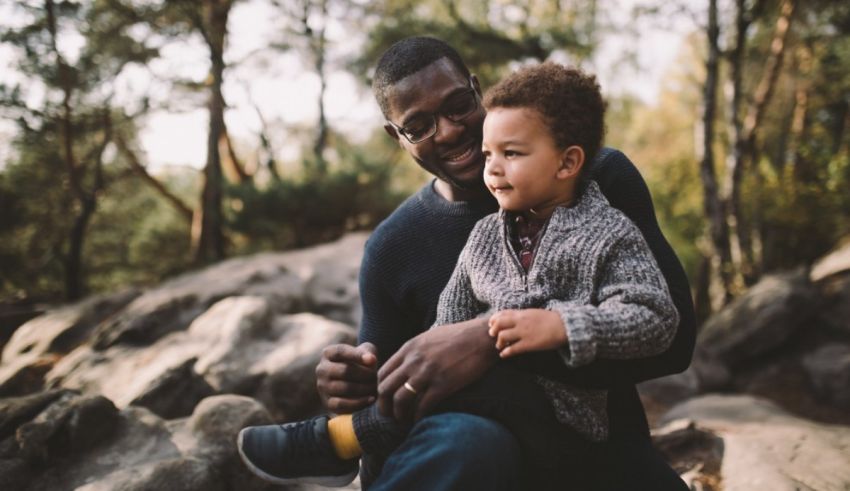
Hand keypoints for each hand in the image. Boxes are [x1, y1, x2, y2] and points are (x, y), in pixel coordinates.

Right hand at [315, 342, 377, 412]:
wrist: (356, 382)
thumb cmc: (361, 363)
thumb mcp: (365, 352)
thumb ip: (368, 352)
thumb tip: (370, 360)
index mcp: (328, 353)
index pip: (340, 352)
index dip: (357, 356)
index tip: (373, 360)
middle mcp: (322, 369)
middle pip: (344, 371)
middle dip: (364, 374)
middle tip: (376, 377)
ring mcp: (323, 387)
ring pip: (344, 388)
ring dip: (363, 388)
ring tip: (375, 387)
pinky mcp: (327, 402)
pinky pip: (342, 404)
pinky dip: (359, 402)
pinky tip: (371, 398)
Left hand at [377, 317, 497, 422]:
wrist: (481, 337)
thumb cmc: (458, 337)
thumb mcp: (429, 337)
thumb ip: (414, 351)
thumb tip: (405, 364)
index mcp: (409, 349)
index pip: (382, 373)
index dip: (379, 390)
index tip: (386, 400)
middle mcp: (414, 361)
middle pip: (385, 388)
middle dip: (384, 406)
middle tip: (390, 416)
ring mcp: (428, 373)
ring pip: (400, 400)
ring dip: (399, 415)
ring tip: (403, 421)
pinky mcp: (443, 384)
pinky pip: (423, 406)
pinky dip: (418, 417)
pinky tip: (420, 420)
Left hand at [488, 309, 566, 357]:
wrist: (564, 326)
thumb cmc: (551, 320)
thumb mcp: (534, 313)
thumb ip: (522, 316)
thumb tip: (513, 319)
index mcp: (522, 313)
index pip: (502, 314)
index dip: (494, 319)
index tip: (491, 324)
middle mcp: (520, 322)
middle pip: (499, 324)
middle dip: (493, 330)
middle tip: (492, 335)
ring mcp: (524, 333)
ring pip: (503, 336)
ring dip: (499, 342)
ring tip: (500, 346)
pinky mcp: (529, 344)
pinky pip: (512, 349)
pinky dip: (505, 353)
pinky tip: (503, 355)